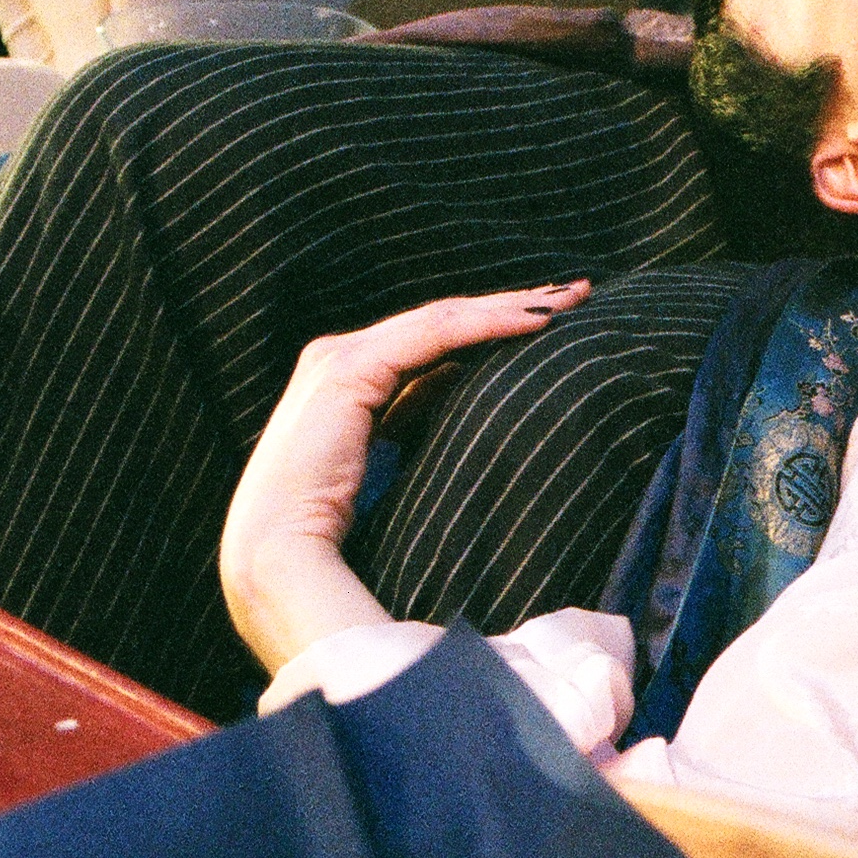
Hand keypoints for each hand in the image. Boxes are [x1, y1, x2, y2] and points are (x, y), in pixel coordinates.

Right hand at [219, 282, 588, 673]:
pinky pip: (434, 334)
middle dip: (511, 304)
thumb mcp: (393, 468)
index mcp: (346, 379)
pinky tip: (536, 324)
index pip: (432, 339)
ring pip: (443, 319)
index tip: (553, 319)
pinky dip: (489, 324)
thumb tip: (472, 402)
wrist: (279, 564)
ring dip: (510, 306)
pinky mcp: (348, 369)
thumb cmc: (335, 538)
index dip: (492, 323)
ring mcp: (340, 358)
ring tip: (570, 300)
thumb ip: (420, 425)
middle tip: (577, 293)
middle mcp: (339, 356)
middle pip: (442, 320)